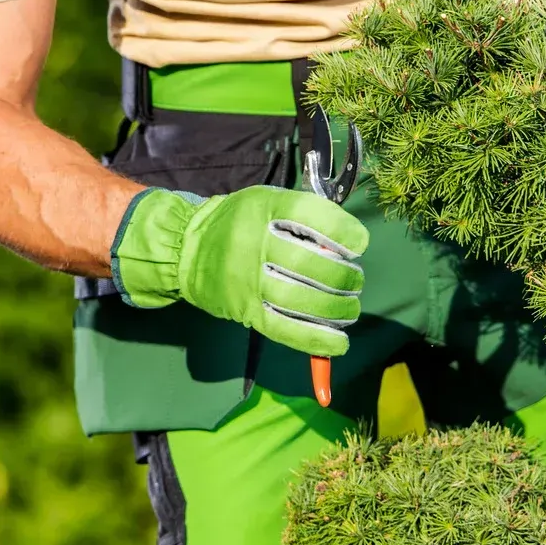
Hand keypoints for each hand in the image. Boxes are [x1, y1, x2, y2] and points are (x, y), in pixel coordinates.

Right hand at [110, 186, 368, 356]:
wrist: (186, 249)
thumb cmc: (239, 223)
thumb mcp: (267, 202)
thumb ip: (304, 217)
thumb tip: (345, 248)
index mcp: (262, 207)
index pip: (309, 215)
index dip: (342, 230)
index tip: (359, 244)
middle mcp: (253, 243)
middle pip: (309, 263)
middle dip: (344, 276)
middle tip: (355, 281)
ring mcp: (247, 280)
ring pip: (301, 300)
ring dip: (336, 308)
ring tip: (350, 308)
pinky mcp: (245, 311)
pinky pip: (285, 330)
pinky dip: (317, 340)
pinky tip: (339, 342)